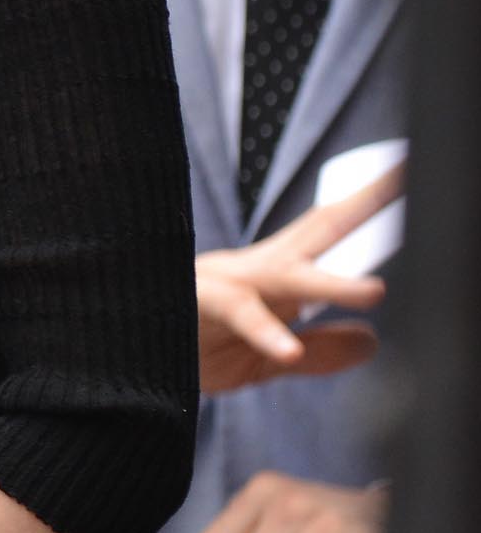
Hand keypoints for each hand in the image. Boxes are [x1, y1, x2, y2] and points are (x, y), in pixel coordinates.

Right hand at [195, 167, 399, 392]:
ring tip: (375, 291)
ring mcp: (228, 283)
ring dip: (333, 283)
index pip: (330, 234)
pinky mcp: (200, 305)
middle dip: (366, 204)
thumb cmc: (186, 347)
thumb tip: (371, 340)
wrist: (124, 352)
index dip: (372, 207)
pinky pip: (239, 314)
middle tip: (408, 173)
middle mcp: (256, 269)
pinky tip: (288, 348)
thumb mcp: (263, 359)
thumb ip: (316, 352)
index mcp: (272, 275)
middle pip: (321, 229)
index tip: (408, 174)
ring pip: (288, 275)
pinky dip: (266, 333)